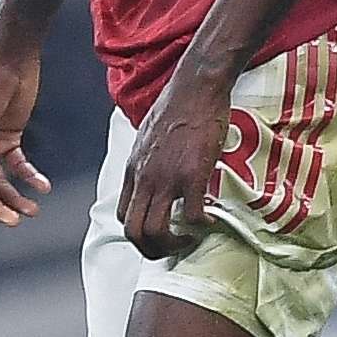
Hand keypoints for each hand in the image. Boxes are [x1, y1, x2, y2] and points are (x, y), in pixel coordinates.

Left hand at [117, 69, 235, 261]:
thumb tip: (157, 171)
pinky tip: (211, 220)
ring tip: (190, 239)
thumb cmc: (177, 105)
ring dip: (173, 245)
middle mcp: (145, 178)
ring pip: (155, 231)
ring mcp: (167, 178)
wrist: (196, 87)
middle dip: (153, 249)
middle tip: (174, 247)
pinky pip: (191, 216)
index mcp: (134, 170)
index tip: (161, 233)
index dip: (140, 234)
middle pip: (135, 232)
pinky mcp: (192, 175)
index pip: (124, 216)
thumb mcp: (148, 135)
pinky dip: (201, 226)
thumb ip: (148, 160)